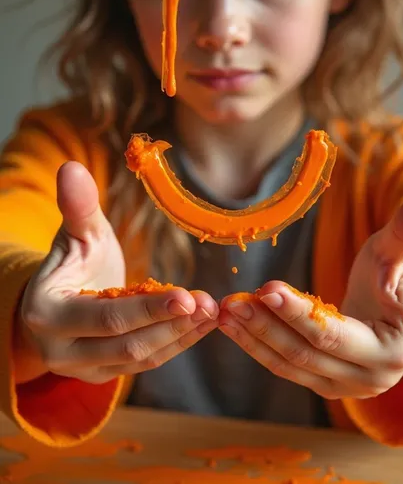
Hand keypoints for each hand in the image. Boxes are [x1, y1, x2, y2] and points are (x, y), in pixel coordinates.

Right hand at [13, 161, 217, 384]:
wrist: (57, 300)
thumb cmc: (72, 262)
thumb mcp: (76, 233)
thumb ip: (78, 206)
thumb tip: (71, 167)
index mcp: (47, 315)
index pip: (105, 318)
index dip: (148, 309)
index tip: (187, 295)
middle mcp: (60, 352)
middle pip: (126, 347)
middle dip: (172, 325)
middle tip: (210, 304)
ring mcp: (82, 369)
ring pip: (140, 359)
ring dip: (181, 336)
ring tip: (214, 311)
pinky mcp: (104, 375)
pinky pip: (146, 363)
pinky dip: (177, 343)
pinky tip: (203, 323)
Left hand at [218, 189, 402, 399]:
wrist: (392, 310)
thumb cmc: (393, 276)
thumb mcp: (398, 251)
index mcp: (393, 351)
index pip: (336, 334)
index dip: (300, 313)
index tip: (267, 286)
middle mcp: (370, 380)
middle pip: (307, 354)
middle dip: (266, 327)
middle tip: (232, 301)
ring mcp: (344, 387)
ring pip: (290, 364)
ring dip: (254, 338)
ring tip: (224, 310)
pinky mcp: (322, 384)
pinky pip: (284, 367)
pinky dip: (257, 345)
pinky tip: (233, 323)